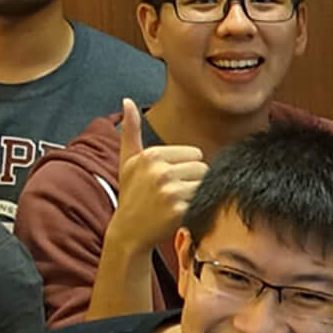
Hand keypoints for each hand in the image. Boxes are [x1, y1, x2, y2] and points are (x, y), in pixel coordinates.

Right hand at [103, 99, 207, 258]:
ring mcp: (170, 190)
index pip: (194, 154)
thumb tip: (127, 101)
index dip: (186, 169)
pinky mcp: (179, 209)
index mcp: (151, 155)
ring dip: (197, 194)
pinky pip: (205, 200)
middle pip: (203, 168)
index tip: (169, 181)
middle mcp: (160, 170)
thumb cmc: (132, 194)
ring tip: (178, 202)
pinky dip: (199, 207)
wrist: (128, 232)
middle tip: (174, 194)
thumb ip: (131, 130)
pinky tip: (182, 213)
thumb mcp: (128, 161)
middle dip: (193, 181)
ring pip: (205, 183)